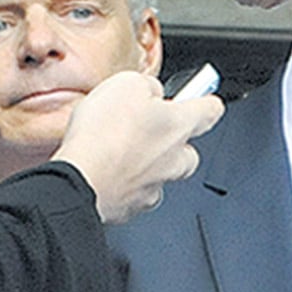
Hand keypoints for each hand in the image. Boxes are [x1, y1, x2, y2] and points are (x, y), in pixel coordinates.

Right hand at [50, 69, 223, 223]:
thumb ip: (147, 86)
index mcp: (179, 125)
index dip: (207, 102)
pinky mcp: (134, 206)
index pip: (210, 110)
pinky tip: (105, 171)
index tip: (205, 100)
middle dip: (173, 140)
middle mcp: (175, 160)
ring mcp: (156, 186)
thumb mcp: (127, 84)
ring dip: (147, 163)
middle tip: (147, 128)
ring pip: (163, 173)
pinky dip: (125, 183)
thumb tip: (152, 91)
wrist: (81, 180)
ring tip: (118, 151)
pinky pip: (137, 193)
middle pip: (188, 149)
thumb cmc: (104, 135)